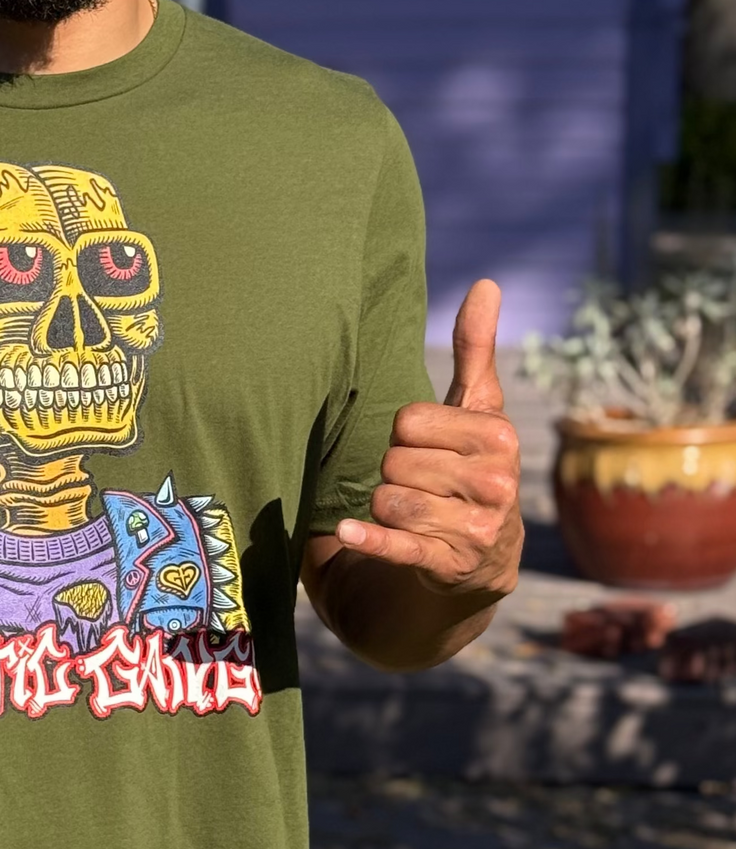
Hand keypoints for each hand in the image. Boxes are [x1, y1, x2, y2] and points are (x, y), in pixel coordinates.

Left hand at [334, 278, 522, 598]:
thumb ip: (476, 349)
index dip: (405, 436)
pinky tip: (348, 532)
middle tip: (422, 485)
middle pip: (394, 461)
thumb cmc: (472, 467)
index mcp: (500, 437)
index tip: (429, 450)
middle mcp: (498, 483)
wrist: (485, 557)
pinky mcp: (449, 565)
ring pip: (387, 499)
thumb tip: (487, 283)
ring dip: (385, 507)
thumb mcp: (479, 410)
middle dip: (394, 472)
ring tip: (416, 513)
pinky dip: (367, 539)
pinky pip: (396, 544)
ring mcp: (477, 528)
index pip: (407, 421)